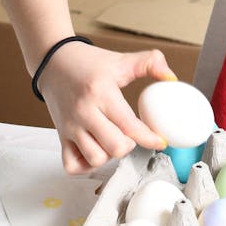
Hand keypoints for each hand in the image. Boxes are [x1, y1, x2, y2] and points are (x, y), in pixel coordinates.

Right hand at [36, 42, 175, 172]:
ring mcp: (70, 127)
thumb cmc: (88, 63)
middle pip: (115, 147)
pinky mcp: (60, 136)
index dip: (150, 137)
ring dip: (109, 155)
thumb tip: (171, 78)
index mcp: (101, 93)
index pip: (130, 124)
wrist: (54, 61)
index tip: (160, 141)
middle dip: (129, 145)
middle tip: (131, 135)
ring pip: (95, 159)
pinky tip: (95, 149)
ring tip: (112, 140)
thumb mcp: (122, 60)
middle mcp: (84, 112)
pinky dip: (86, 164)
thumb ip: (151, 63)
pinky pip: (72, 165)